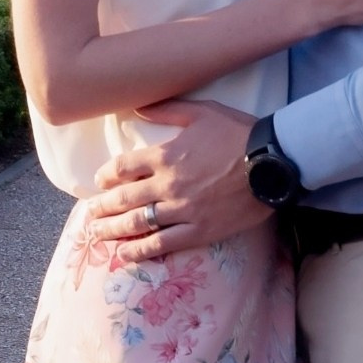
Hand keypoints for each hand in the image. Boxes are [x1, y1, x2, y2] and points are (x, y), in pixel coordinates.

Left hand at [86, 103, 262, 263]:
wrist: (273, 163)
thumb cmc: (239, 133)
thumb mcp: (202, 112)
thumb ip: (167, 110)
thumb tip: (137, 107)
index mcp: (166, 155)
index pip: (124, 167)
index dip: (106, 175)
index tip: (99, 181)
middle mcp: (168, 185)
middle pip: (124, 198)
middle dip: (102, 207)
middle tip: (89, 213)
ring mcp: (182, 210)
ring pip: (138, 223)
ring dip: (113, 229)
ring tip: (97, 234)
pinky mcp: (199, 231)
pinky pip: (163, 244)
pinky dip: (140, 251)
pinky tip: (125, 255)